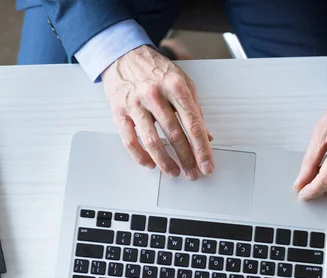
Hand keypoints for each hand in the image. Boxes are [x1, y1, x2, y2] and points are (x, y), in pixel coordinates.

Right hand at [101, 45, 213, 179]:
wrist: (124, 55)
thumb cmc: (155, 69)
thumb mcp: (182, 83)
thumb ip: (194, 110)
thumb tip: (206, 136)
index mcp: (176, 86)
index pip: (193, 124)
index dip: (202, 149)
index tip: (207, 165)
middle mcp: (155, 94)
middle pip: (174, 135)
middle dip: (186, 159)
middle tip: (192, 173)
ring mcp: (135, 103)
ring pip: (151, 141)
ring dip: (164, 162)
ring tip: (173, 171)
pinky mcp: (119, 111)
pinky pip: (130, 140)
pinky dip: (140, 156)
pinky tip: (150, 163)